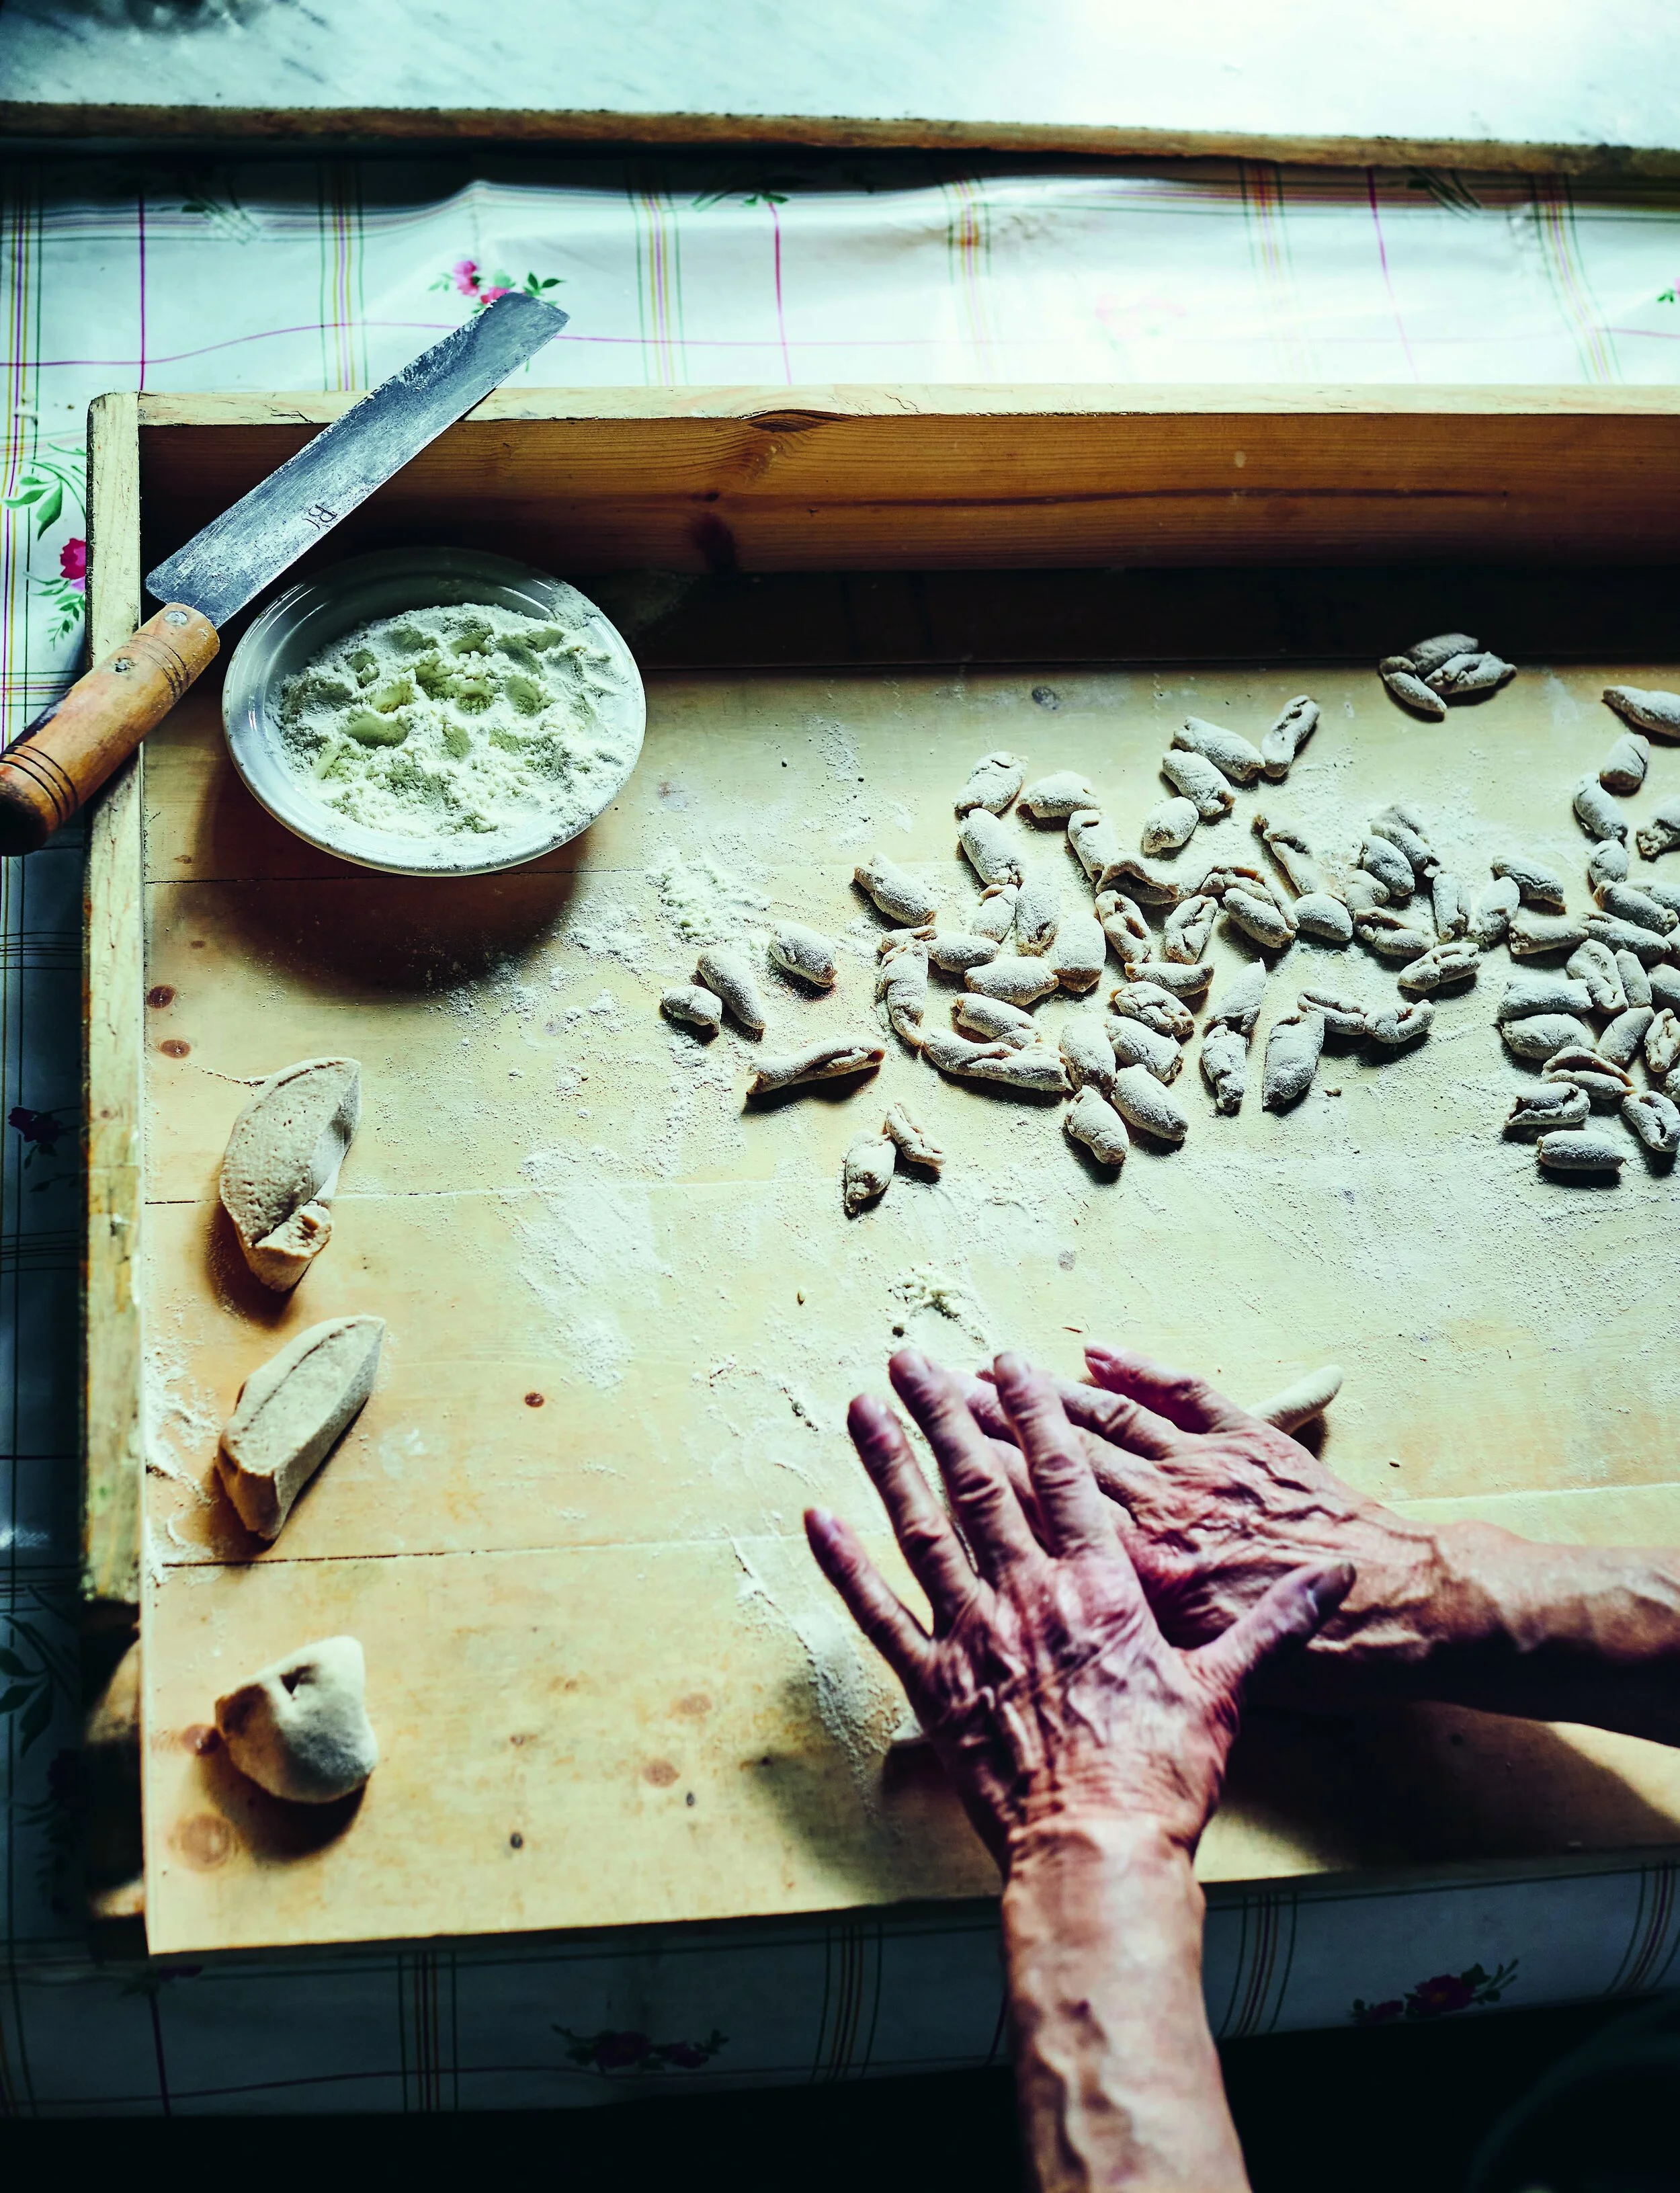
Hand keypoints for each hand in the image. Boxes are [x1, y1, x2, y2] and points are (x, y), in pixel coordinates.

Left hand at [805, 1348, 1349, 1865]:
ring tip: (860, 1407)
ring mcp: (974, 1637)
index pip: (1063, 1477)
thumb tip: (1334, 1580)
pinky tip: (819, 1521)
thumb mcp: (1228, 1690)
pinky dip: (845, 1566)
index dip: (1035, 1413)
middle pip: (980, 1484)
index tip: (1008, 1361)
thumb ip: (1274, 1622)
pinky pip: (879, 1615)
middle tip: (911, 1359)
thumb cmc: (1162, 1776)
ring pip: (924, 1530)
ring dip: (890, 1463)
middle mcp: (1029, 1595)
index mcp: (1100, 1587)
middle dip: (946, 1414)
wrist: (1096, 1854)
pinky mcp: (933, 1687)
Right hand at [962, 1343, 1449, 1680]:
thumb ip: (1141, 1645)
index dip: (982, 1472)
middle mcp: (1161, 1510)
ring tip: (992, 1362)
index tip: (931, 1445)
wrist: (1407, 1614)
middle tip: (926, 1379)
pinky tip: (1097, 1346)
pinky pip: (1183, 1393)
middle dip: (983, 1417)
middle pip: (1052, 1454)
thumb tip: (1078, 1639)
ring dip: (1042, 1389)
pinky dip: (1141, 1367)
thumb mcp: (1214, 1681)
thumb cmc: (1316, 1668)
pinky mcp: (1250, 1442)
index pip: (1042, 1508)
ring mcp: (1204, 1467)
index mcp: (1142, 1573)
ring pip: (1105, 1415)